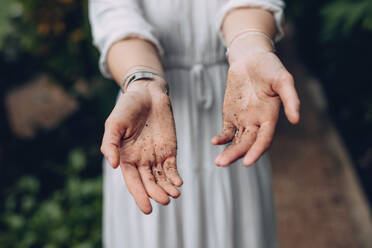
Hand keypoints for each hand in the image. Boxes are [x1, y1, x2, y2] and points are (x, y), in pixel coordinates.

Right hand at [100, 79, 182, 213]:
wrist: (147, 93)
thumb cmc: (127, 107)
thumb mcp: (114, 124)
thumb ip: (110, 144)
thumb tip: (114, 165)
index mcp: (126, 157)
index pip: (133, 181)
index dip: (139, 195)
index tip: (147, 209)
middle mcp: (141, 160)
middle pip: (149, 183)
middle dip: (156, 193)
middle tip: (164, 201)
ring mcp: (156, 156)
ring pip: (161, 178)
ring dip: (167, 188)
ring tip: (173, 195)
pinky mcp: (169, 149)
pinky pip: (172, 167)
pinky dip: (175, 176)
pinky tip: (178, 183)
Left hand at [212, 36, 299, 166]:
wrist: (251, 58)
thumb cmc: (270, 67)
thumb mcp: (283, 79)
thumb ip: (290, 98)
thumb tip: (296, 120)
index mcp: (270, 116)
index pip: (264, 139)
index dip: (256, 151)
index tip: (247, 162)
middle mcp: (257, 122)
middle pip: (247, 143)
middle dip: (236, 154)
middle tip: (221, 163)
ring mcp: (243, 119)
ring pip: (236, 141)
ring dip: (228, 151)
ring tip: (218, 162)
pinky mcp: (231, 115)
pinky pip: (226, 131)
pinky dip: (221, 138)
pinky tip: (215, 142)